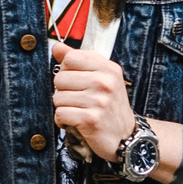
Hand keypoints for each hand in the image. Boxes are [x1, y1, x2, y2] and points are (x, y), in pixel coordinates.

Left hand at [50, 37, 137, 161]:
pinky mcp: (91, 120)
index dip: (67, 70)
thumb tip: (56, 47)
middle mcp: (105, 82)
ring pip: (58, 97)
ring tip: (78, 111)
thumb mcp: (101, 78)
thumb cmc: (109, 105)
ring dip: (63, 107)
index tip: (75, 81)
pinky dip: (62, 121)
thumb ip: (78, 60)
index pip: (70, 58)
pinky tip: (74, 122)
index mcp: (108, 68)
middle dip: (63, 91)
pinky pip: (60, 114)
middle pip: (60, 78)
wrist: (126, 136)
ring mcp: (99, 101)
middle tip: (78, 100)